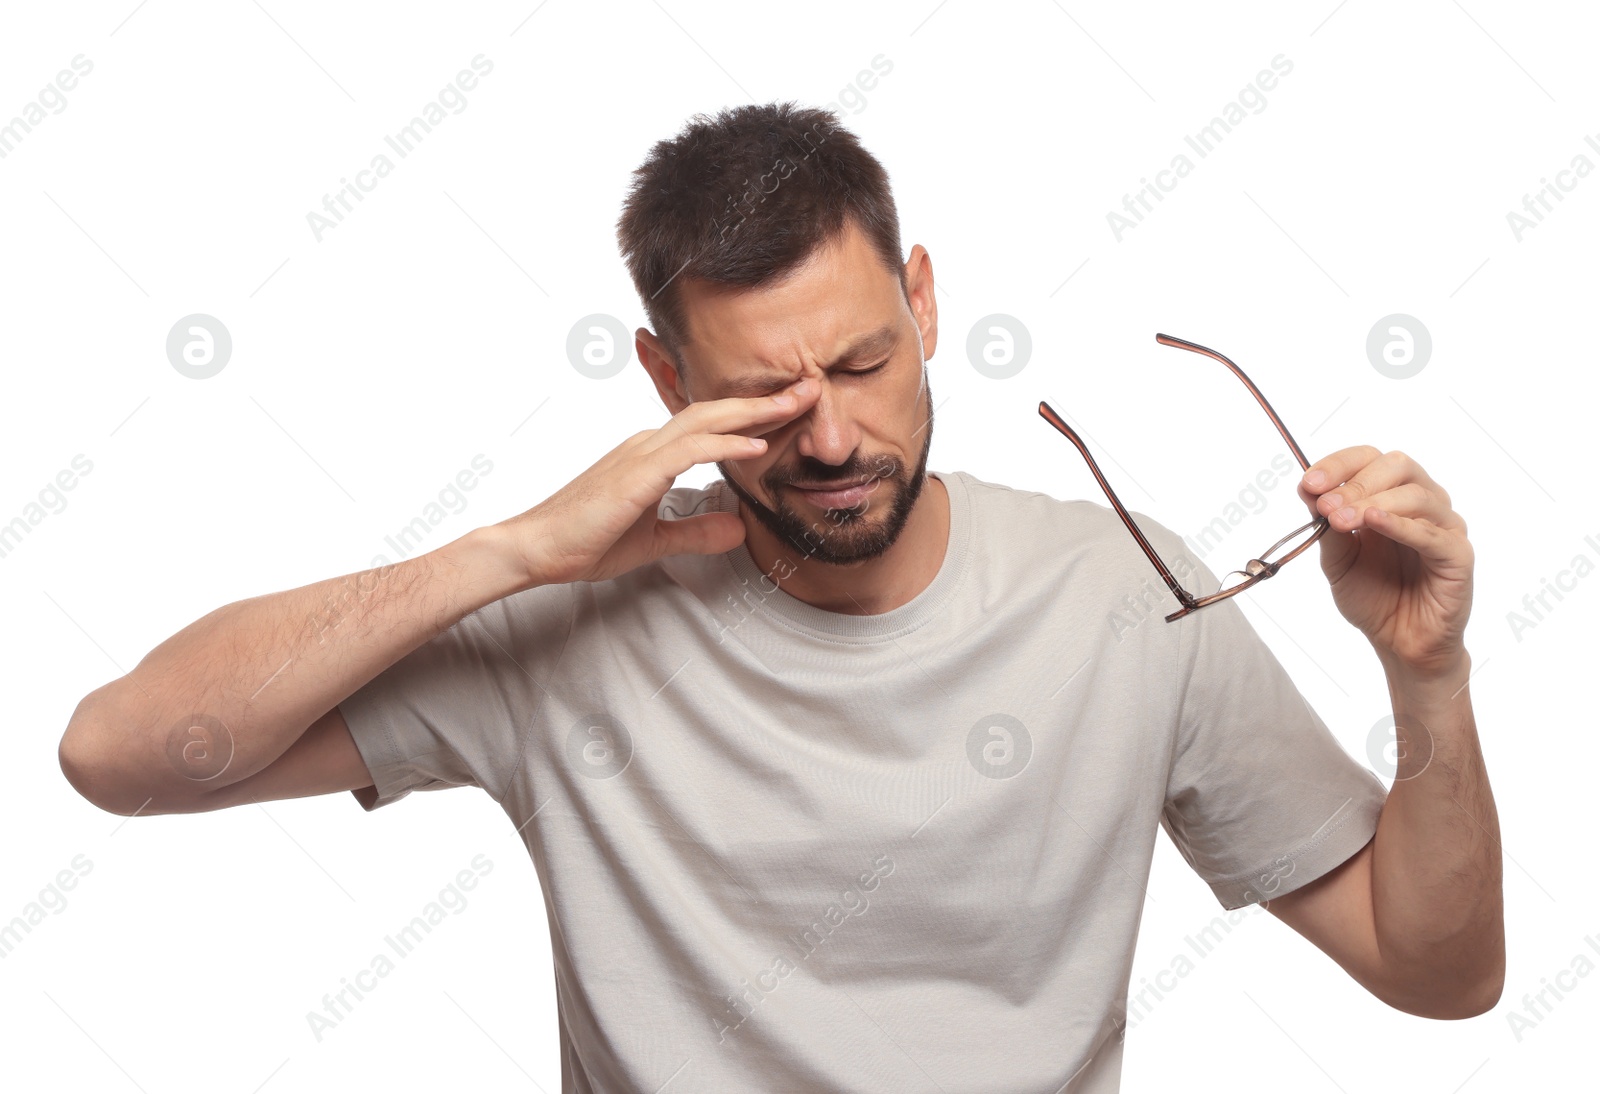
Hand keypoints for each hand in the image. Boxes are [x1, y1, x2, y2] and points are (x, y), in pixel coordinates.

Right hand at [499, 376, 821, 586]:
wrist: (536, 548)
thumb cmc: (584, 542)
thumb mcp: (654, 540)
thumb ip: (695, 531)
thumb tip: (738, 528)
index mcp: (651, 456)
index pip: (711, 429)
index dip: (753, 418)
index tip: (791, 412)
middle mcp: (648, 445)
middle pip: (716, 412)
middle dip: (765, 401)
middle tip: (810, 389)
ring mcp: (640, 454)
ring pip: (706, 421)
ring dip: (755, 412)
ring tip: (797, 405)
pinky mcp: (636, 474)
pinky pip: (688, 452)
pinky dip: (724, 446)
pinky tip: (756, 445)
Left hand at [1296, 447, 1472, 678]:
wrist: (1398, 642)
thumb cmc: (1373, 598)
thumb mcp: (1337, 560)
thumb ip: (1326, 525)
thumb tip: (1306, 487)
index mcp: (1391, 496)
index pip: (1370, 459)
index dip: (1339, 465)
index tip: (1310, 483)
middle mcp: (1423, 503)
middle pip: (1397, 466)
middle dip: (1355, 483)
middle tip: (1326, 506)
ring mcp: (1444, 526)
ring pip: (1416, 495)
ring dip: (1372, 503)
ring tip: (1341, 521)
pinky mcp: (1458, 555)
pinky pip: (1432, 533)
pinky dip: (1401, 524)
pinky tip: (1374, 521)